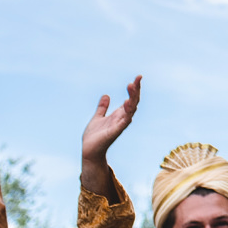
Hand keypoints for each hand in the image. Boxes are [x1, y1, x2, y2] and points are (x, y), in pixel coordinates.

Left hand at [80, 76, 139, 198]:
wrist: (89, 150)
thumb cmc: (94, 136)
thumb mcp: (97, 117)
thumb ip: (102, 107)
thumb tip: (106, 95)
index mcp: (119, 114)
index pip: (131, 99)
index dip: (135, 88)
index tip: (138, 77)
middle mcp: (122, 118)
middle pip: (134, 101)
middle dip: (136, 90)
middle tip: (138, 78)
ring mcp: (120, 124)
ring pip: (131, 109)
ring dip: (132, 98)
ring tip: (132, 86)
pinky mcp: (115, 131)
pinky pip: (124, 121)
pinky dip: (127, 112)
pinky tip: (127, 103)